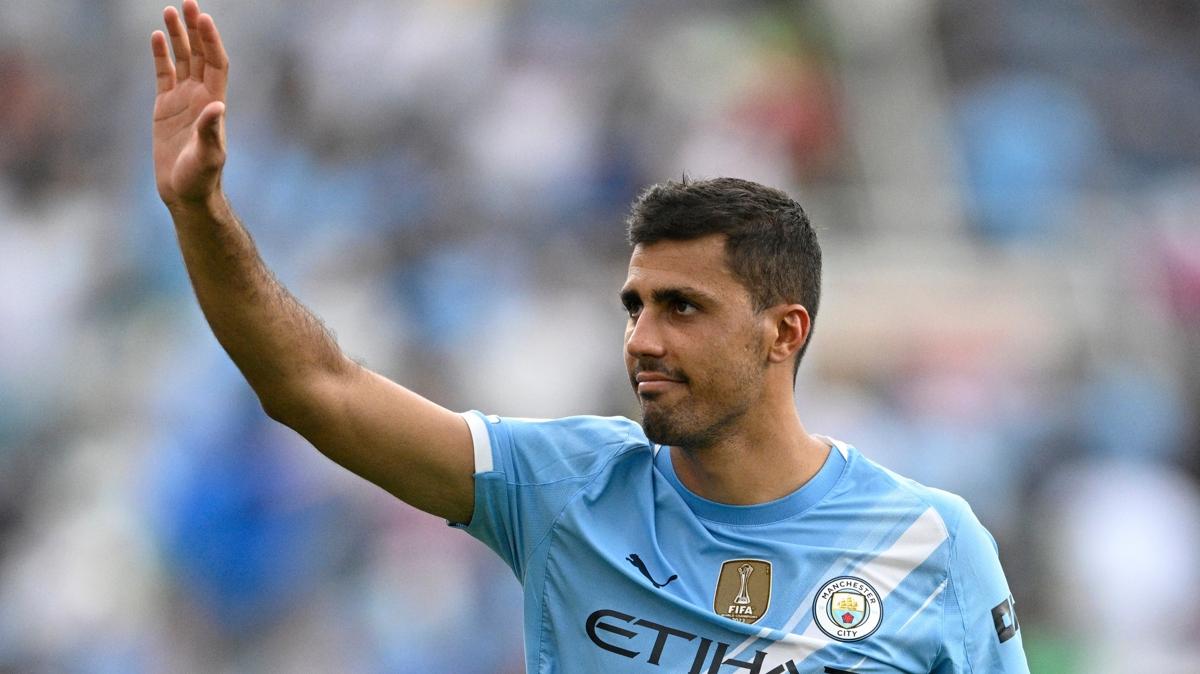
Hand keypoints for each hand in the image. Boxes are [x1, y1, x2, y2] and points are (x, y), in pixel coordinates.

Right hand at [151, 0, 228, 208]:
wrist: (185, 192)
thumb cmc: (201, 177)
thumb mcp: (208, 155)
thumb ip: (211, 131)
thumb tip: (217, 108)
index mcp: (214, 103)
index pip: (216, 64)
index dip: (211, 42)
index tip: (204, 19)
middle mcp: (201, 97)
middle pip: (200, 55)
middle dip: (195, 30)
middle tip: (188, 2)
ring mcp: (183, 100)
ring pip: (182, 60)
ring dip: (178, 36)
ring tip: (170, 10)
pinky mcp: (165, 107)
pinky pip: (164, 74)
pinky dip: (161, 55)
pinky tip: (157, 36)